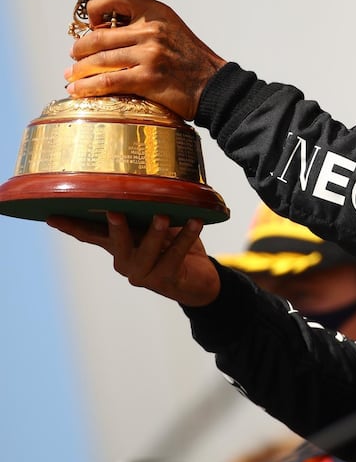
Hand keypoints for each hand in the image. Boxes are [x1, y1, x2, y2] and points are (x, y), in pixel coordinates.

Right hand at [47, 212, 220, 306]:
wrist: (198, 279)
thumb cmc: (172, 244)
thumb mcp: (155, 225)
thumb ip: (145, 211)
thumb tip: (142, 182)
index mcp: (118, 246)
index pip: (90, 235)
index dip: (71, 226)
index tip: (50, 215)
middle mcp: (125, 262)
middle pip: (115, 244)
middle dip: (115, 228)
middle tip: (114, 211)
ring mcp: (144, 273)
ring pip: (146, 252)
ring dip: (155, 233)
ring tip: (162, 215)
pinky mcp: (166, 279)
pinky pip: (175, 256)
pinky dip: (186, 237)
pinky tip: (195, 221)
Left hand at [65, 0, 226, 120]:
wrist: (215, 86)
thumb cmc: (192, 60)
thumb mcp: (172, 29)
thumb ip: (145, 26)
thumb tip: (109, 32)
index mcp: (155, 12)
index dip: (94, 10)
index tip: (92, 26)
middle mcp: (151, 30)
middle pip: (99, 36)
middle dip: (79, 50)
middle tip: (74, 57)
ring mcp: (149, 55)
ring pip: (99, 60)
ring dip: (78, 71)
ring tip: (71, 77)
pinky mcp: (147, 79)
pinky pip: (108, 81)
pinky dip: (87, 87)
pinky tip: (78, 91)